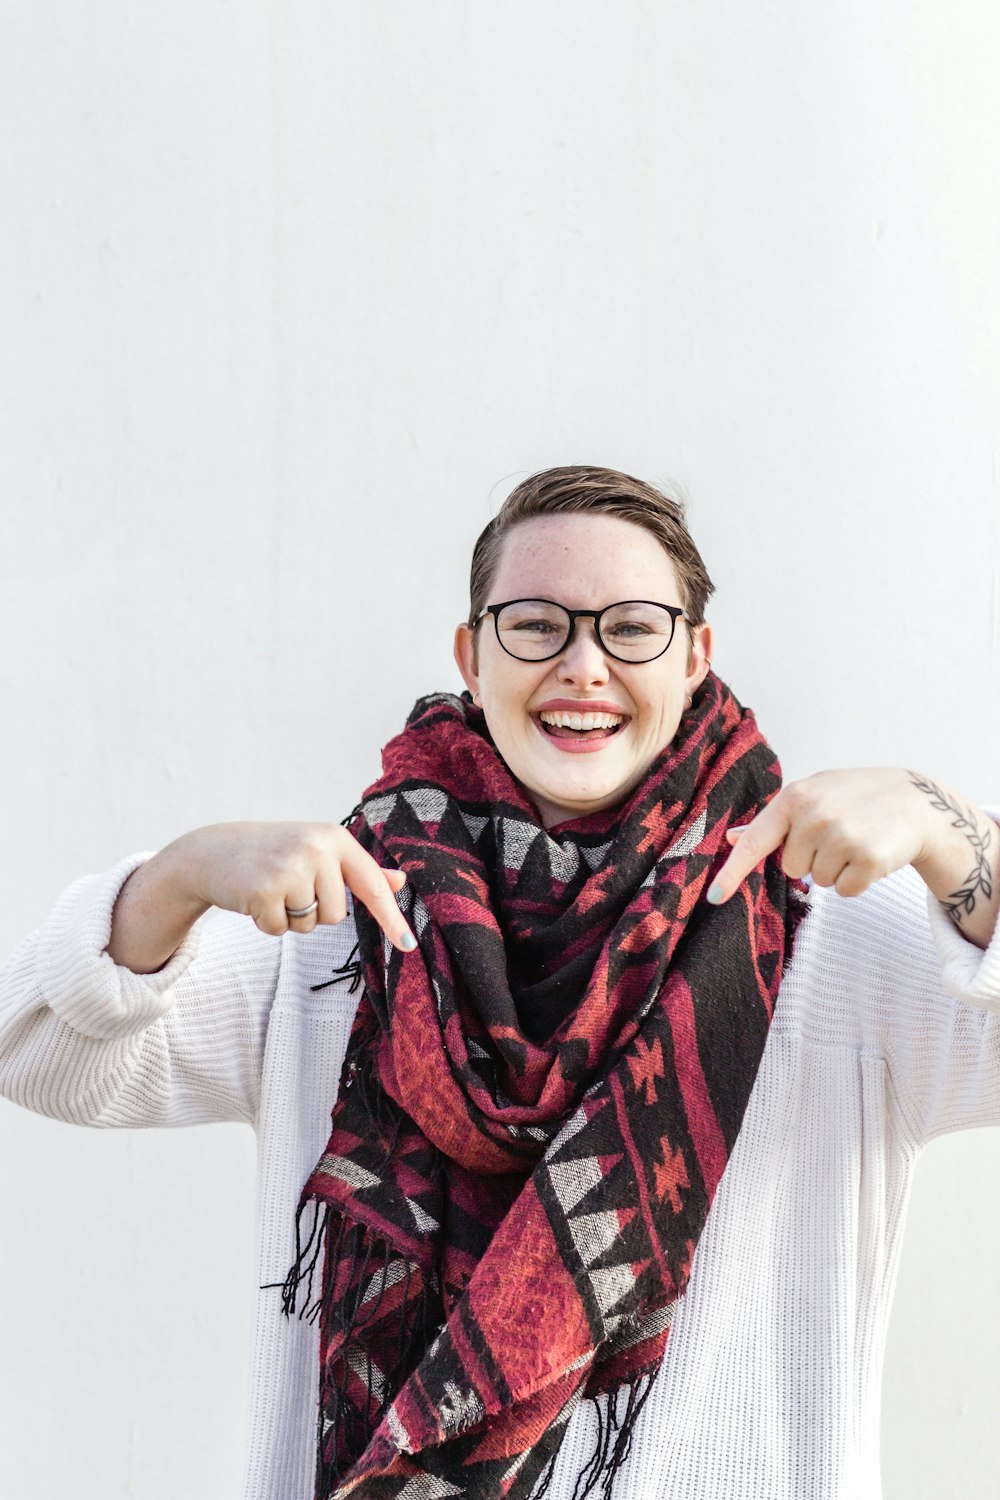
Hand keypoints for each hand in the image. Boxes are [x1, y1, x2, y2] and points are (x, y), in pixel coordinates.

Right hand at [170, 821, 414, 949]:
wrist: (212, 851)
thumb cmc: (273, 853)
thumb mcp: (318, 852)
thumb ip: (358, 870)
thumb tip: (400, 881)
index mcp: (335, 838)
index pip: (371, 884)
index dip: (391, 918)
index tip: (410, 945)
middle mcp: (317, 848)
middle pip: (336, 915)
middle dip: (312, 911)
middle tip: (287, 885)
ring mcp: (290, 868)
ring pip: (309, 925)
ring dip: (289, 917)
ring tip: (270, 889)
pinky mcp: (264, 891)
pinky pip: (280, 931)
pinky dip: (266, 924)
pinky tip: (253, 898)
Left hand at [707, 768, 933, 904]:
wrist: (915, 800)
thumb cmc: (854, 798)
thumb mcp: (813, 795)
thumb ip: (773, 821)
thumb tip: (730, 838)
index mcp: (794, 797)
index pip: (755, 841)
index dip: (732, 872)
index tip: (713, 897)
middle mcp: (814, 815)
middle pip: (790, 868)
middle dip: (812, 859)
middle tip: (839, 835)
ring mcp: (842, 836)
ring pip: (818, 882)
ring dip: (837, 869)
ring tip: (857, 841)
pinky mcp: (869, 858)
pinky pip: (845, 891)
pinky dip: (857, 881)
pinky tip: (871, 856)